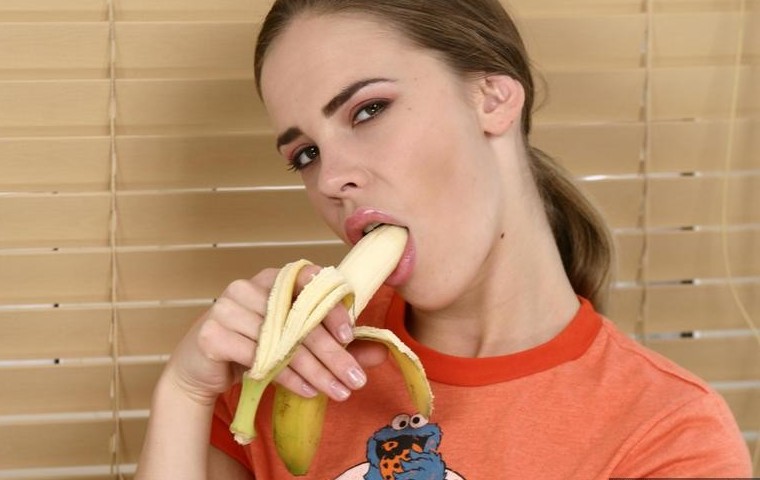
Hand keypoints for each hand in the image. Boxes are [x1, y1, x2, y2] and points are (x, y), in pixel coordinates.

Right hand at [162, 265, 386, 405]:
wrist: (201, 368)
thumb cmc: (254, 348)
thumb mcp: (297, 344)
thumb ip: (337, 345)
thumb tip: (379, 353)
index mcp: (272, 278)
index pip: (308, 283)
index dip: (331, 307)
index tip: (351, 334)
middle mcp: (248, 286)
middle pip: (299, 319)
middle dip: (333, 353)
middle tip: (356, 378)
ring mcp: (227, 307)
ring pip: (283, 342)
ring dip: (315, 371)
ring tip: (339, 392)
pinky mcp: (212, 334)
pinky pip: (259, 358)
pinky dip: (287, 377)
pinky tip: (307, 390)